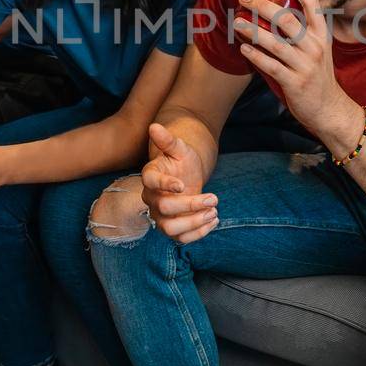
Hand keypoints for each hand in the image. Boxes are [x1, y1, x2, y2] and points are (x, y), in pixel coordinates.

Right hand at [141, 123, 218, 243]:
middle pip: (164, 208)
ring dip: (194, 223)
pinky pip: (181, 239)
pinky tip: (214, 221)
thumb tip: (154, 126)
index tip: (182, 184)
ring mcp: (160, 216)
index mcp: (150, 177)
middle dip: (190, 205)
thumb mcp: (179, 148)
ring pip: (170, 229)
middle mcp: (152, 199)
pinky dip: (199, 233)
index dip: (165, 184)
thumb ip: (168, 140)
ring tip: (214, 212)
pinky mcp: (173, 228)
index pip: (151, 182)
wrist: (187, 176)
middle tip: (214, 197)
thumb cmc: (181, 161)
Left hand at [234, 0, 359, 141]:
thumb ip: (301, 32)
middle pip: (287, 19)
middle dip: (263, 6)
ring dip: (253, 30)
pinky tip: (244, 48)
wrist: (328, 108)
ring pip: (275, 42)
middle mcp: (314, 46)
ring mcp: (305, 65)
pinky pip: (271, 66)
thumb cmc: (317, 75)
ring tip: (236, 22)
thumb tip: (272, 11)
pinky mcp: (295, 82)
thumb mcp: (317, 49)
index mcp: (320, 34)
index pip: (311, 4)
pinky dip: (256, 56)